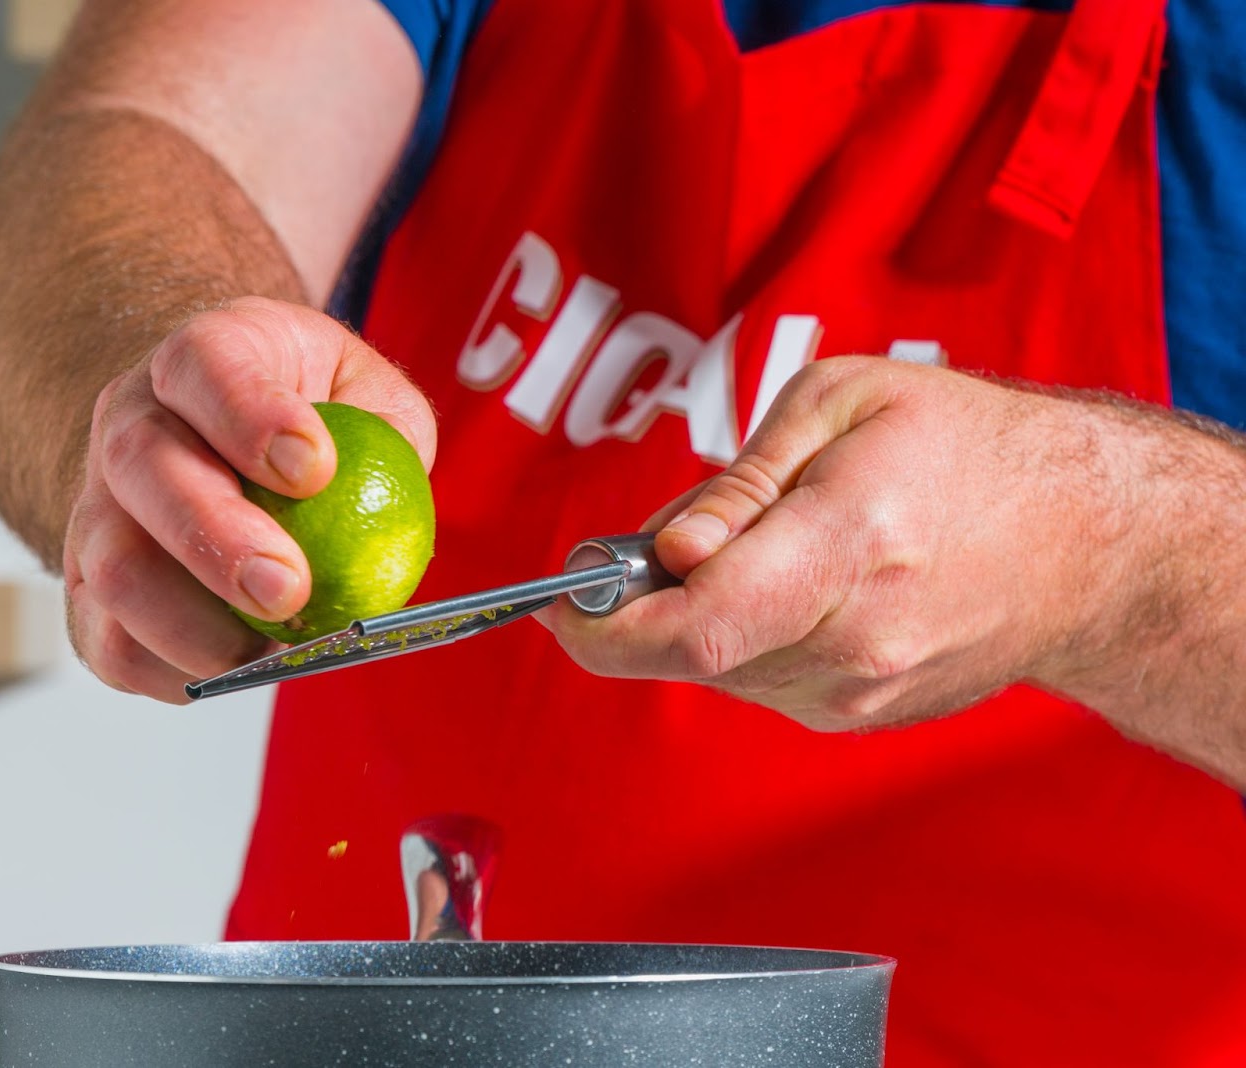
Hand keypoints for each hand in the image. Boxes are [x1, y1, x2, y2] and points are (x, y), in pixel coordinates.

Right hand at [64, 296, 435, 702]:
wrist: (215, 435)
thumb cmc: (304, 415)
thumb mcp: (364, 391)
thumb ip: (388, 431)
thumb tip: (394, 498)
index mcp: (201, 355)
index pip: (205, 366)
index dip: (252, 417)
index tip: (314, 469)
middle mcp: (131, 420)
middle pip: (142, 468)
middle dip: (215, 537)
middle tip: (289, 590)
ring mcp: (99, 505)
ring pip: (111, 568)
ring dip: (192, 624)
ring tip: (270, 648)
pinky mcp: (89, 587)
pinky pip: (108, 642)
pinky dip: (169, 671)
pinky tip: (233, 667)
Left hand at [541, 357, 1134, 730]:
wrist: (1085, 542)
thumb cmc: (963, 448)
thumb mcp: (841, 405)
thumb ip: (740, 485)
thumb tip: (668, 552)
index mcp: (847, 544)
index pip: (694, 626)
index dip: (602, 627)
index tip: (560, 601)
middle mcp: (854, 639)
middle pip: (691, 653)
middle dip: (641, 604)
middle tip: (657, 545)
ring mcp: (861, 691)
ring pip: (719, 670)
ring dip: (697, 615)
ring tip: (759, 547)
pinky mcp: (861, 716)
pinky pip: (760, 680)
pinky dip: (743, 636)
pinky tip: (795, 585)